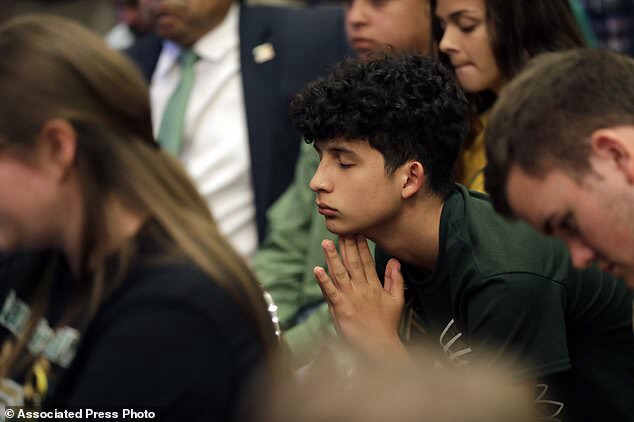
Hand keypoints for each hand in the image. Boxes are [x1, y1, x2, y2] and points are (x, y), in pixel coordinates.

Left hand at [313, 235, 407, 359]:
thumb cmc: (387, 325)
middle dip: (346, 245)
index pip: (366, 261)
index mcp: (374, 286)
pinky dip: (323, 281)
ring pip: (340, 273)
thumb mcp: (397, 299)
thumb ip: (395, 279)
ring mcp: (350, 298)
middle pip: (352, 263)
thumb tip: (395, 262)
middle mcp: (361, 288)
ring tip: (326, 242)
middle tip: (340, 230)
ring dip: (332, 257)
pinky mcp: (341, 308)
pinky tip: (317, 270)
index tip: (356, 232)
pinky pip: (330, 292)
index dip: (360, 246)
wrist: (380, 346)